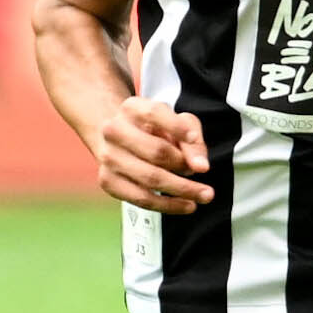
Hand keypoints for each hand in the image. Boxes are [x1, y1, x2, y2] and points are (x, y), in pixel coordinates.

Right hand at [95, 95, 211, 212]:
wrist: (119, 139)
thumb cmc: (155, 129)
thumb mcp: (177, 123)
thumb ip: (193, 139)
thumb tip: (200, 166)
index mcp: (132, 108)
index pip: (154, 113)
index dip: (176, 126)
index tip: (194, 138)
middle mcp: (114, 130)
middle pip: (156, 151)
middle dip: (185, 166)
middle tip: (205, 174)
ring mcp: (108, 156)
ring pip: (150, 178)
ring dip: (182, 189)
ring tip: (204, 195)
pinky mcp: (107, 180)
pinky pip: (141, 198)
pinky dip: (167, 204)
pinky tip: (186, 204)